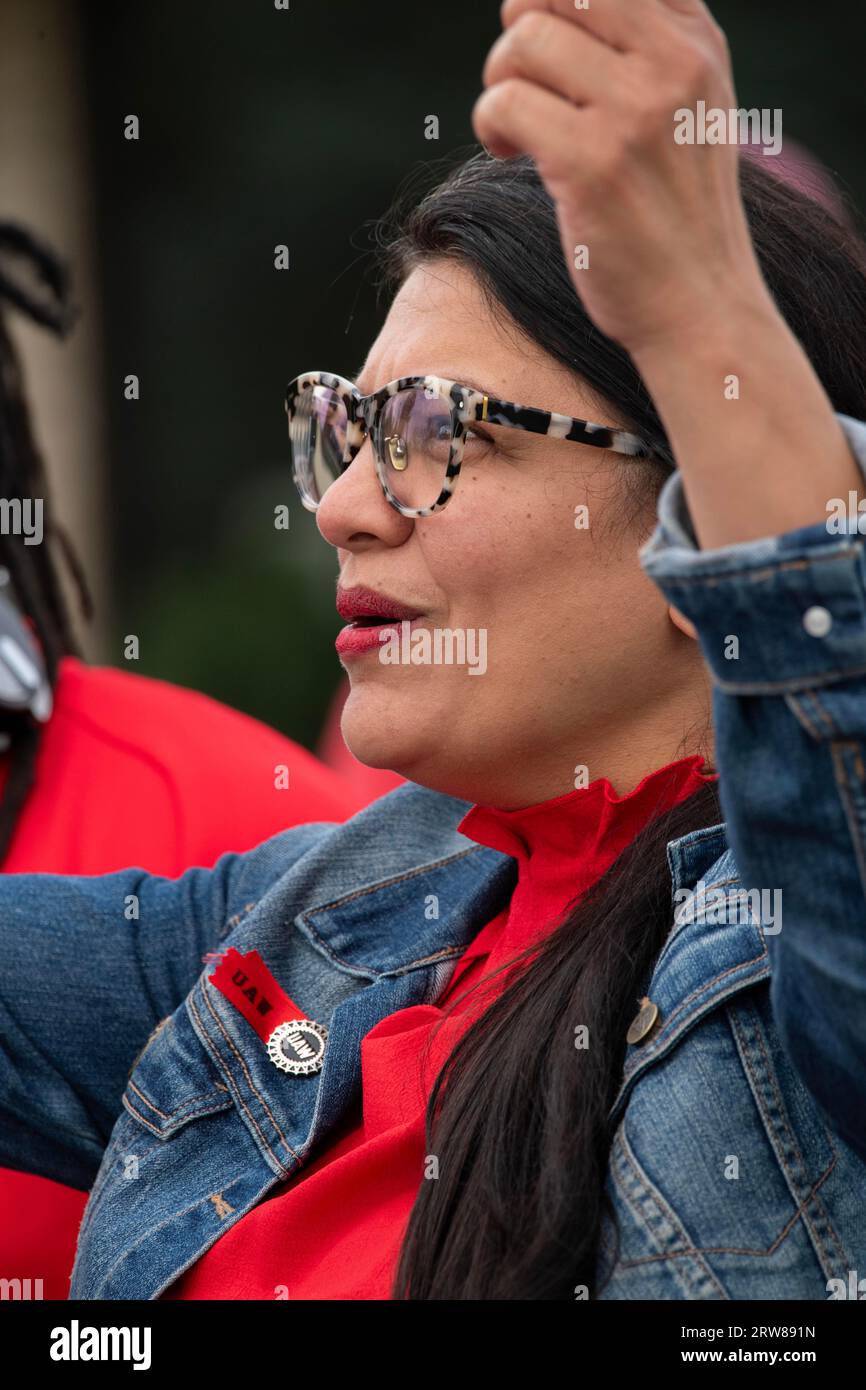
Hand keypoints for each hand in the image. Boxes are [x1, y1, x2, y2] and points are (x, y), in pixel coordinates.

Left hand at [472, 0, 771, 356]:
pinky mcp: (592, 163)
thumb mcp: (689, 112)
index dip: (558, 3)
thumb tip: (553, 8)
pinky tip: (510, 155)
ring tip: (518, 131)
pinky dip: (491, 127)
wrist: (700, 306)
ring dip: (500, 85)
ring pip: (523, 41)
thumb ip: (646, 49)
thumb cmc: (679, 216)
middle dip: (522, 30)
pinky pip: (504, 103)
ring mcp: (634, 112)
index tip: (553, 57)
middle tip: (525, 86)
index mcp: (696, 41)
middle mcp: (673, 64)